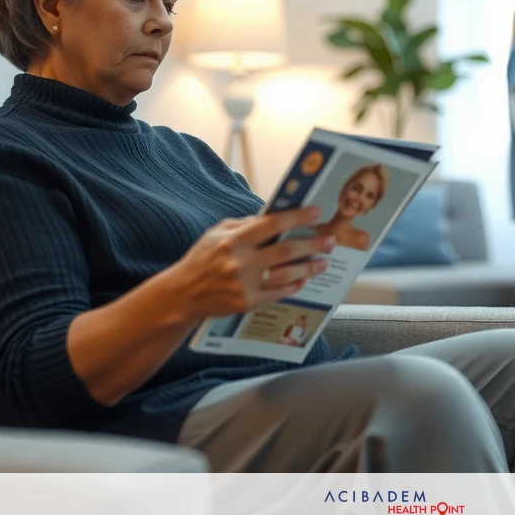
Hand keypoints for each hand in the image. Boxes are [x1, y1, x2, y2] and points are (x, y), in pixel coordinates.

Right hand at [172, 206, 333, 317]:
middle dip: (313, 245)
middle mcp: (241, 262)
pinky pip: (279, 292)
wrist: (183, 293)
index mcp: (235, 239)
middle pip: (286, 251)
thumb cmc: (203, 258)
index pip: (273, 224)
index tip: (316, 212)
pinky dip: (295, 285)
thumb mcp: (218, 233)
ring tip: (324, 262)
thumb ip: (246, 225)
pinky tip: (305, 279)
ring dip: (309, 268)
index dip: (297, 217)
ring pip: (287, 274)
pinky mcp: (248, 302)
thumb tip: (276, 217)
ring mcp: (246, 284)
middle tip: (330, 240)